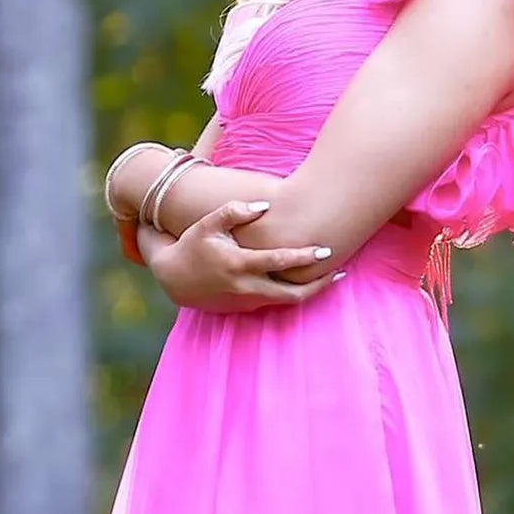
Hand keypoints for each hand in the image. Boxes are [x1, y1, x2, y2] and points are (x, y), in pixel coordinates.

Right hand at [148, 200, 343, 312]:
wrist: (172, 278)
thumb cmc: (192, 244)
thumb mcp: (208, 223)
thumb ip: (235, 211)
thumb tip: (265, 204)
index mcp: (238, 264)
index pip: (278, 262)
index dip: (304, 257)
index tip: (326, 250)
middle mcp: (245, 288)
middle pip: (291, 294)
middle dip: (319, 284)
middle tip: (341, 271)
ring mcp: (245, 302)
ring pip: (286, 302)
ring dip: (310, 291)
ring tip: (332, 277)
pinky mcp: (244, 309)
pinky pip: (275, 302)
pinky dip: (293, 293)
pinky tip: (307, 282)